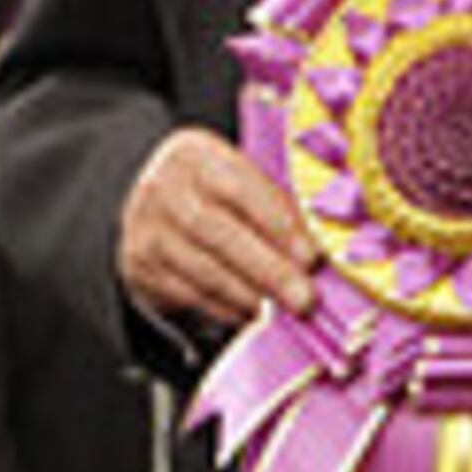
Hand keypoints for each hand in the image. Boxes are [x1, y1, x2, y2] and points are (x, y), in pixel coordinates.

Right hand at [118, 127, 316, 331]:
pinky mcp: (139, 266)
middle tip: (306, 299)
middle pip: (217, 232)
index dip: (278, 223)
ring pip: (202, 268)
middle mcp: (164, 187)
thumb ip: (280, 203)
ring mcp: (146, 227)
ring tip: (285, 313)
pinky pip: (188, 293)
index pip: (238, 186)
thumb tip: (332, 243)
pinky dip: (225, 308)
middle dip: (268, 269)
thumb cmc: (221, 194)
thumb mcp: (243, 180)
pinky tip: (253, 316)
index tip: (312, 256)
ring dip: (250, 295)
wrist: (154, 209)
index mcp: (197, 155)